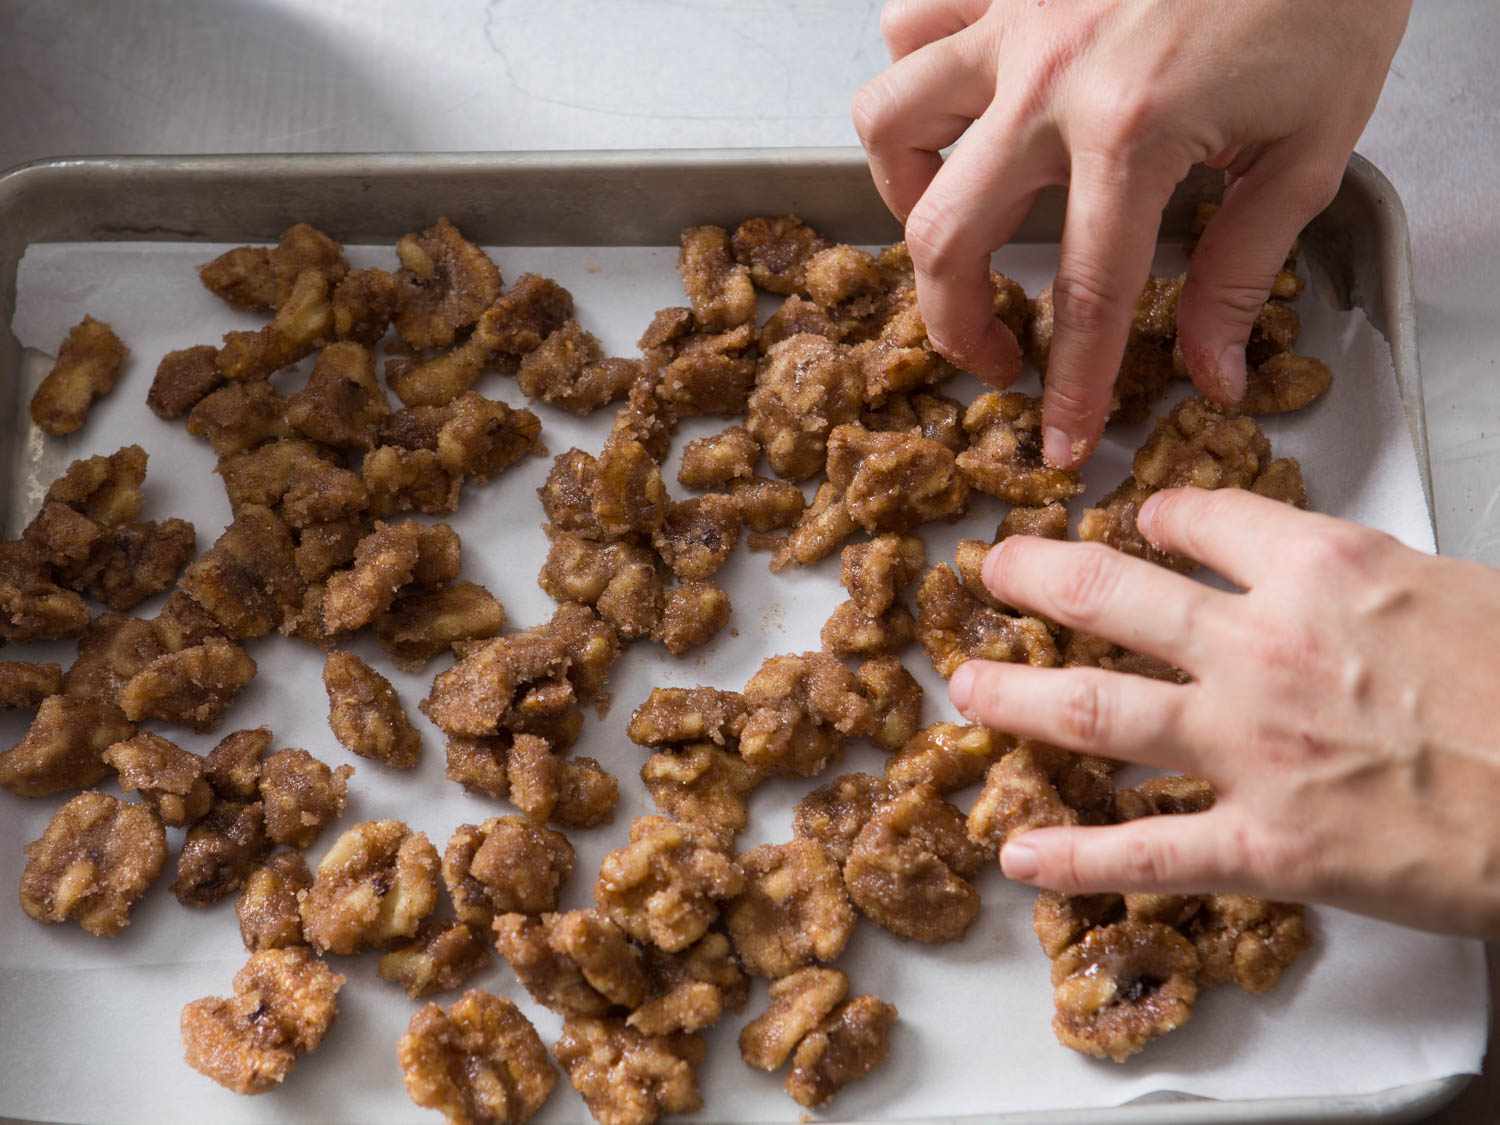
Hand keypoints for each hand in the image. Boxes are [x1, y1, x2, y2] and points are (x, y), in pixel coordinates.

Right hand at [853, 0, 1411, 466]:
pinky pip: (910, 21)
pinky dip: (916, 69)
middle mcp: (1049, 82)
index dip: (1068, 388)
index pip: (1082, 297)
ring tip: (949, 214)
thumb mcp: (1311, 147)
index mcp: (1133, 133)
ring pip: (890, 119)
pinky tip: (959, 100)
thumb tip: (1209, 370)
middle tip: (990, 351)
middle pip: (946, 233)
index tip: (1059, 443)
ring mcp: (1013, 19)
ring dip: (904, 188)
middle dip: (953, 321)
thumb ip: (1241, 268)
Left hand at [946, 488, 1499, 938]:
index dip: (1152, 517)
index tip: (1130, 523)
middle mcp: (1262, 644)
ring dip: (1015, 699)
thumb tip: (1317, 575)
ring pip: (1094, 712)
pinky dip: (1074, 857)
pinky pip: (1146, 851)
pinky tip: (1018, 856)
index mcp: (1320, 566)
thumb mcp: (1450, 589)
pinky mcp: (1269, 846)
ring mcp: (1252, 746)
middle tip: (992, 576)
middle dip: (1035, 580)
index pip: (1198, 519)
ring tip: (963, 691)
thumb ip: (1360, 580)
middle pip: (1110, 597)